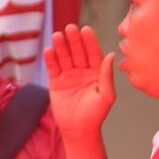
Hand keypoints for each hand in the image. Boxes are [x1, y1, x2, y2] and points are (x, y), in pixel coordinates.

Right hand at [43, 24, 116, 148]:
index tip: (86, 30)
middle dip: (74, 40)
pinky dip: (50, 59)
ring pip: (64, 57)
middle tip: (70, 28)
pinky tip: (48, 50)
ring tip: (57, 35)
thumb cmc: (95, 115)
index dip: (90, 41)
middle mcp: (83, 71)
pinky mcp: (56, 82)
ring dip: (61, 46)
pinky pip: (53, 68)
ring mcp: (69, 76)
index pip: (93, 53)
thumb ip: (107, 75)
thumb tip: (110, 54)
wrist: (78, 130)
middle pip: (78, 51)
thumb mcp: (106, 95)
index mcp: (97, 72)